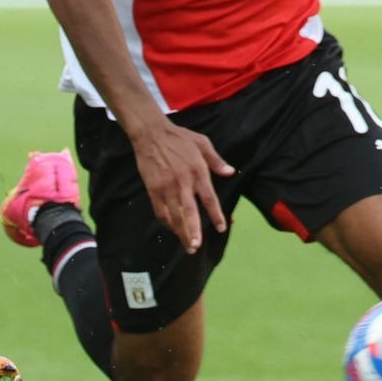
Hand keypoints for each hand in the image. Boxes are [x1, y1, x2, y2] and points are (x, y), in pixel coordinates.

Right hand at [128, 118, 234, 252]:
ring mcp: (166, 187)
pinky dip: (167, 222)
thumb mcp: (202, 143)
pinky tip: (173, 229)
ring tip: (187, 245)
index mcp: (198, 171)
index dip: (215, 214)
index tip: (221, 228)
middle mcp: (182, 182)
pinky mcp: (153, 188)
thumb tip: (230, 172)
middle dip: (192, 231)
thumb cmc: (179, 138)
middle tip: (196, 246)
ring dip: (180, 232)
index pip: (209, 198)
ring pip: (173, 215)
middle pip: (189, 212)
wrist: (151, 134)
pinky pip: (160, 210)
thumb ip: (216, 160)